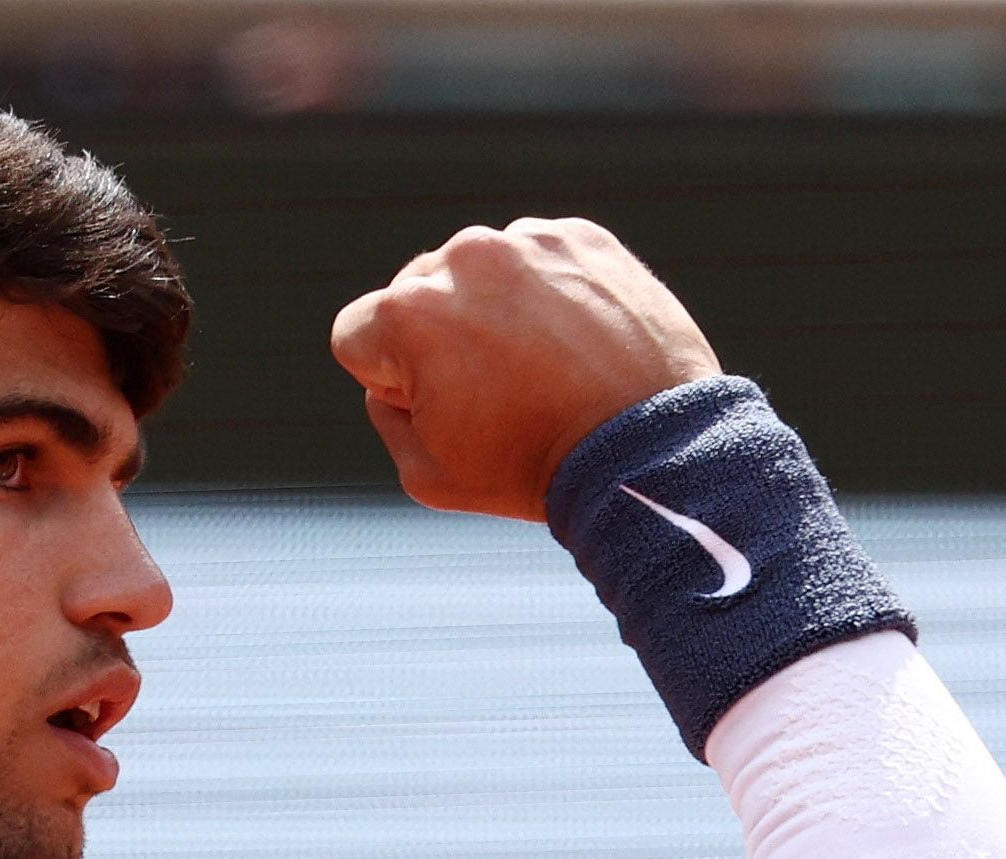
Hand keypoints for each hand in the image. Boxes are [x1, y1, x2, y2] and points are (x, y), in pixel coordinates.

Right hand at [330, 217, 720, 521]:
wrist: (646, 448)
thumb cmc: (529, 469)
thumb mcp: (425, 474)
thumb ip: (385, 415)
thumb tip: (394, 375)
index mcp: (407, 313)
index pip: (358, 336)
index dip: (392, 383)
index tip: (446, 409)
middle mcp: (462, 257)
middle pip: (418, 294)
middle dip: (443, 339)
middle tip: (499, 394)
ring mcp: (528, 241)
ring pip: (482, 274)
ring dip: (496, 312)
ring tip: (544, 370)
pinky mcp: (583, 237)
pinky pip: (541, 260)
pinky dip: (550, 296)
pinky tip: (575, 345)